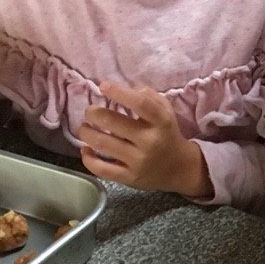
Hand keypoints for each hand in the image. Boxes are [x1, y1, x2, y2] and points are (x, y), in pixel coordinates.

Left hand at [79, 82, 209, 196]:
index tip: (104, 86)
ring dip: (86, 132)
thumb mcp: (166, 112)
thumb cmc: (167, 135)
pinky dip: (88, 159)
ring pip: (103, 144)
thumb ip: (149, 97)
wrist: (180, 169)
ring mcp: (138, 161)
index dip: (119, 92)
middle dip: (94, 113)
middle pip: (114, 122)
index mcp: (161, 122)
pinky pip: (102, 169)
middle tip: (90, 111)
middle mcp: (150, 141)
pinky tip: (86, 150)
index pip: (140, 103)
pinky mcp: (129, 178)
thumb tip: (127, 89)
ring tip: (84, 127)